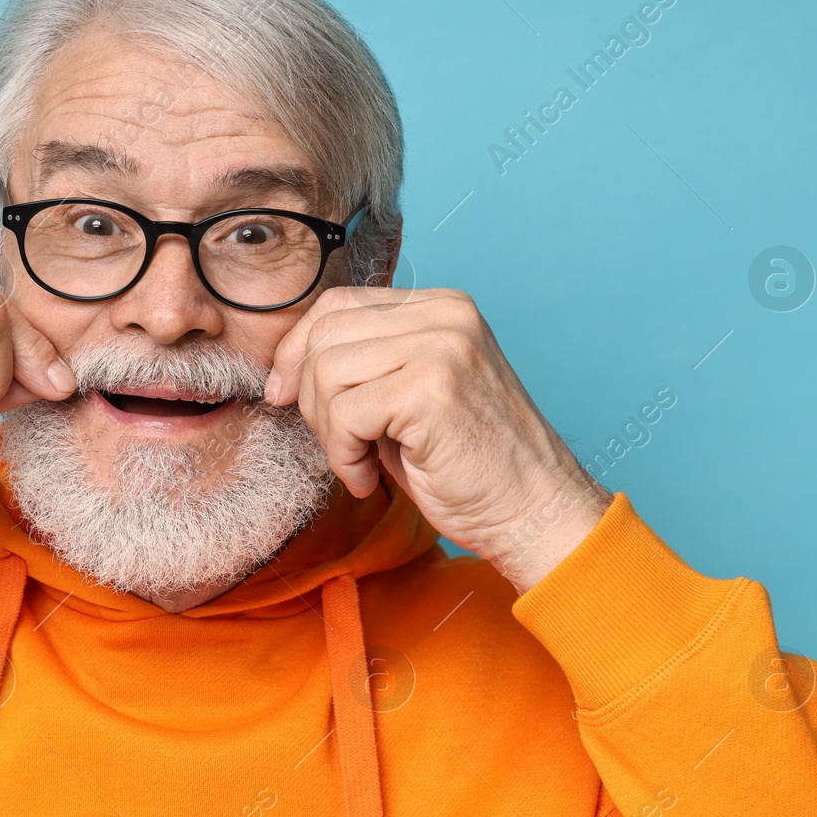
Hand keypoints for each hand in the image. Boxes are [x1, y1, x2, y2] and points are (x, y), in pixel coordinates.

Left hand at [264, 287, 609, 592]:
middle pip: (325, 333)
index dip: (297, 349)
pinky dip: (343, 455)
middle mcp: (445, 315)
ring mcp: (442, 347)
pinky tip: (369, 478)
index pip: (338, 303)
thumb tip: (285, 366)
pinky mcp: (432, 390)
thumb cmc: (468, 467)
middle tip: (337, 444)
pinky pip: (346, 413)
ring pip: (327, 372)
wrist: (533, 513)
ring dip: (329, 432)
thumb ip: (364, 366)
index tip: (283, 392)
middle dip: (309, 396)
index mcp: (441, 308)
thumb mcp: (408, 398)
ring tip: (360, 464)